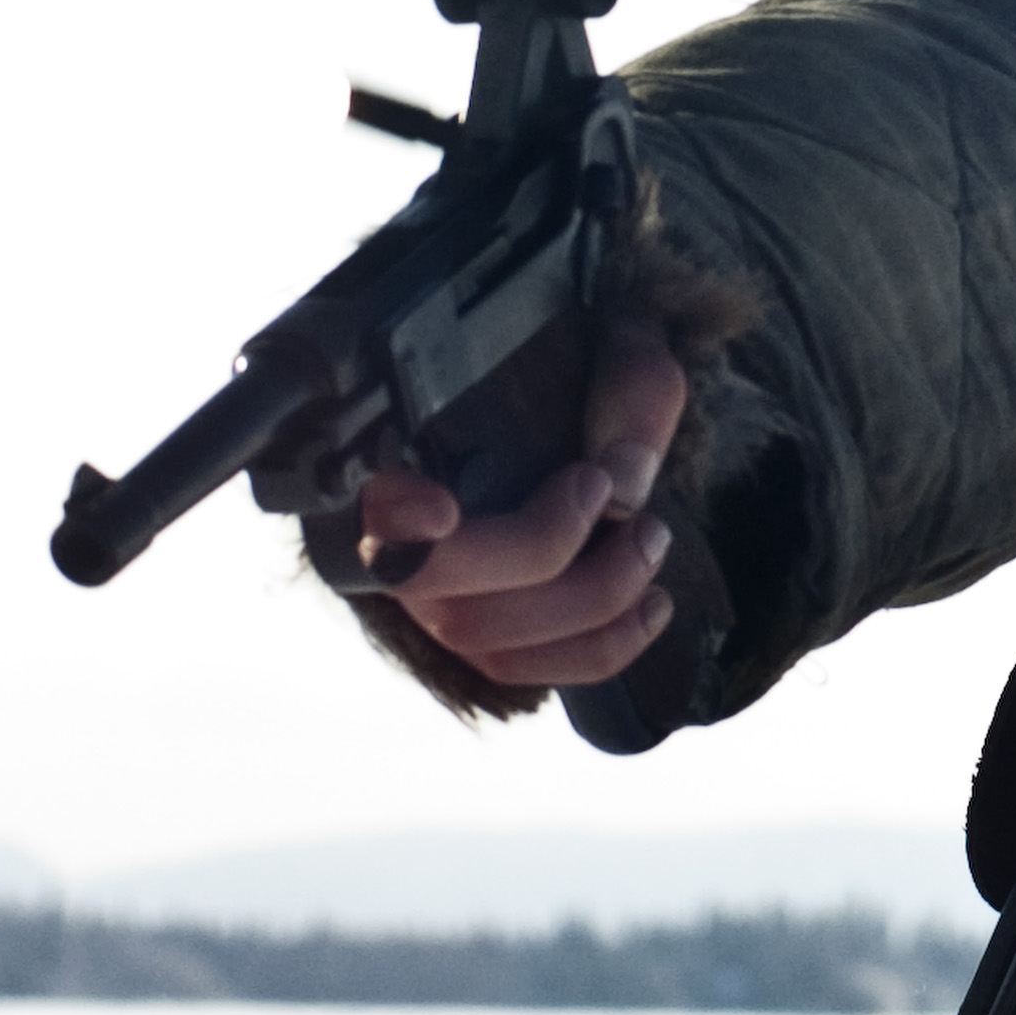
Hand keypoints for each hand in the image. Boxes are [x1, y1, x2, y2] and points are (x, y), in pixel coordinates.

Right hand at [355, 317, 691, 691]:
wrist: (592, 390)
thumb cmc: (589, 364)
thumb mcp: (625, 344)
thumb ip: (629, 395)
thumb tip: (625, 491)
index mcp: (400, 444)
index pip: (360, 490)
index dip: (393, 516)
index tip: (443, 508)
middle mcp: (392, 531)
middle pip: (432, 580)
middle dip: (539, 550)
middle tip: (605, 490)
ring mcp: (428, 595)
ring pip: (479, 637)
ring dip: (586, 601)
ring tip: (653, 537)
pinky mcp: (478, 635)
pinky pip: (521, 670)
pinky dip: (598, 649)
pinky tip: (655, 605)